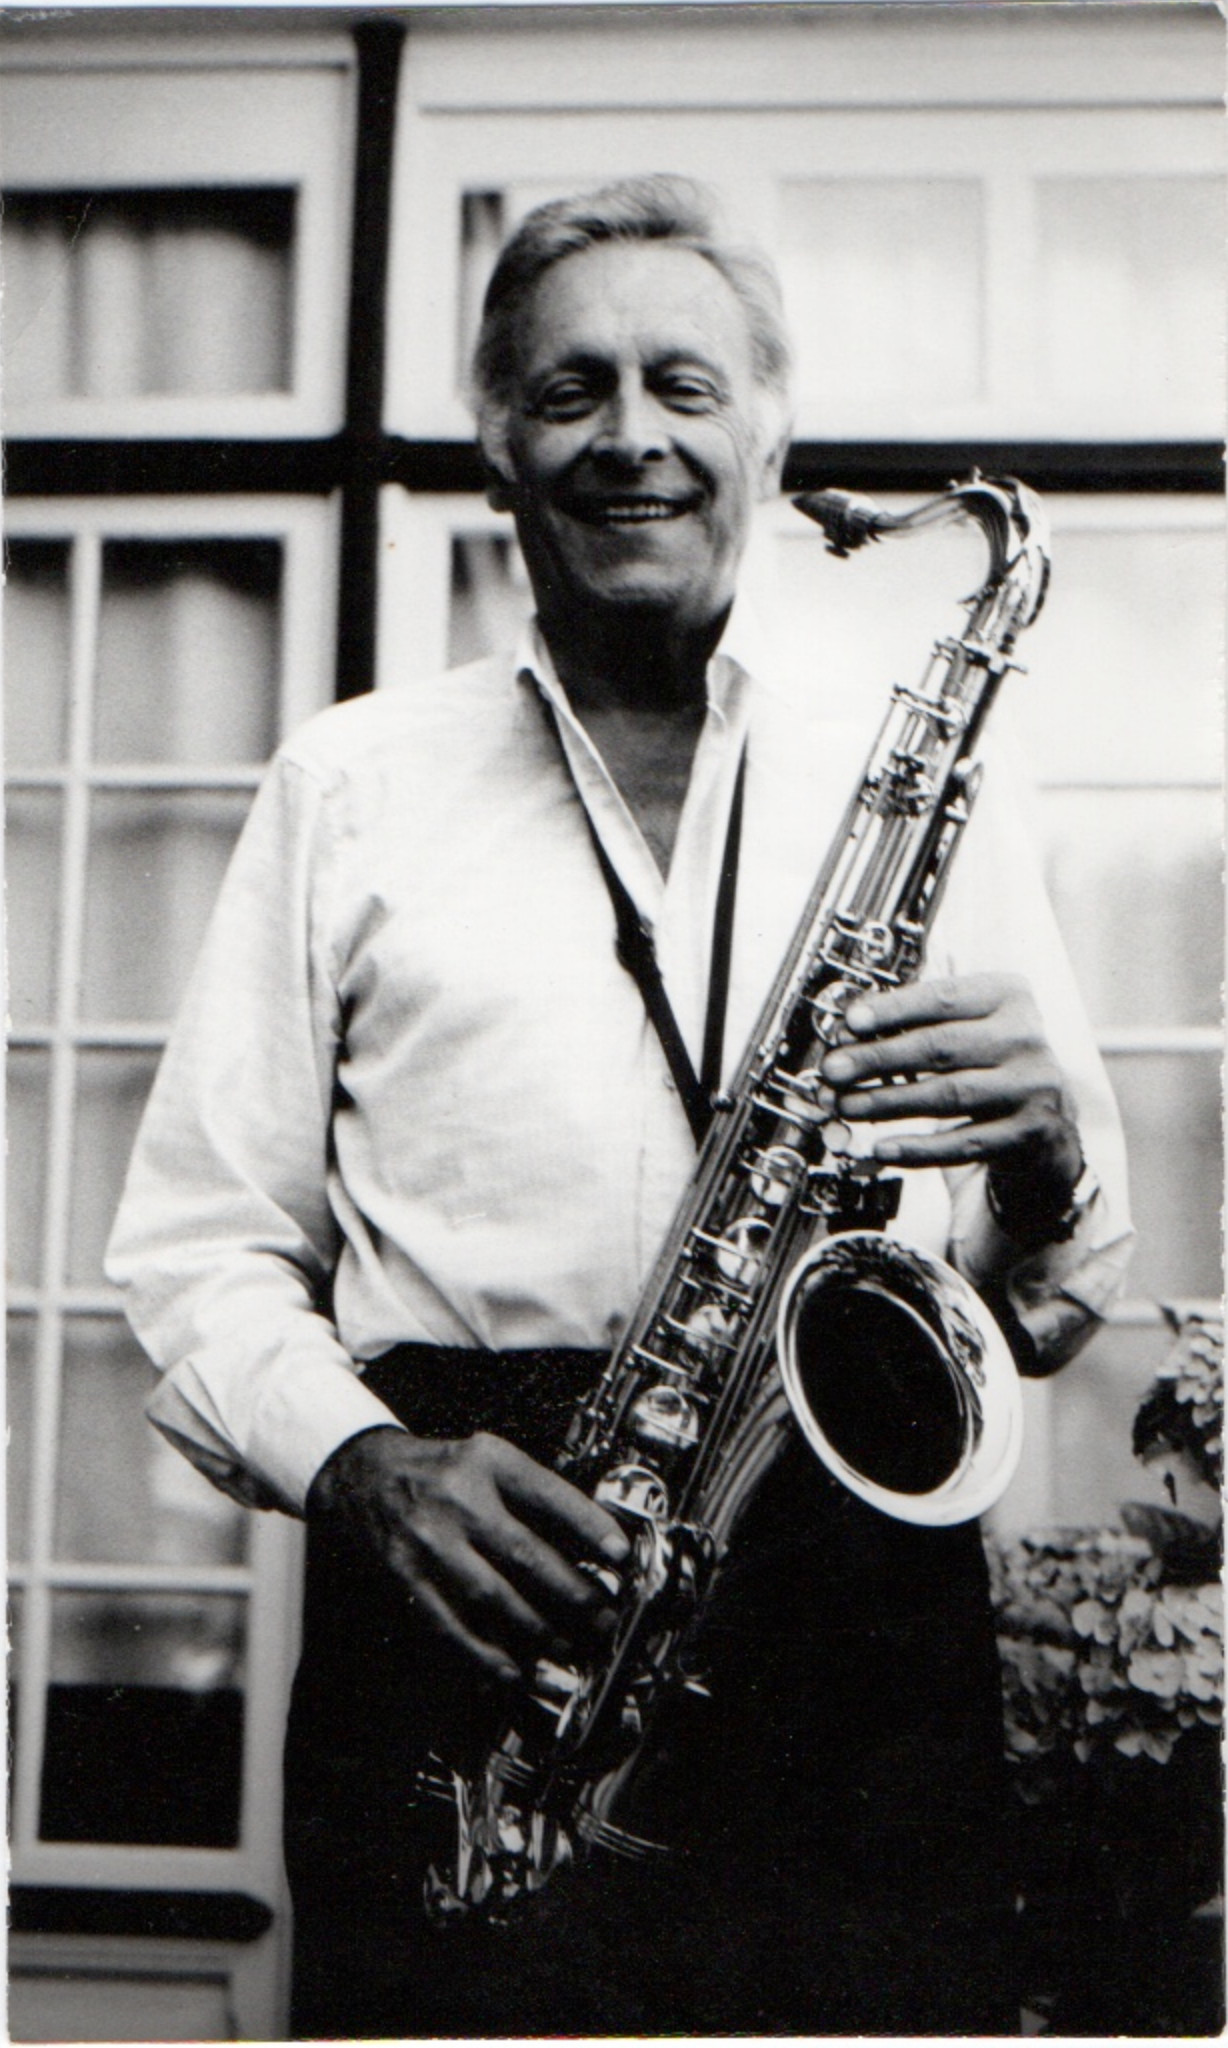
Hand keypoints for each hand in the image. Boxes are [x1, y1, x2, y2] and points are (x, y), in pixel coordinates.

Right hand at [307, 1425, 629, 1683]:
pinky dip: (486, 1656)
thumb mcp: (489, 1461)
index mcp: (487, 1461)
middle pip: (525, 1554)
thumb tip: (596, 1546)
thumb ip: (536, 1496)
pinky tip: (514, 1672)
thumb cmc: (444, 1473)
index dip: (589, 1527)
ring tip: (569, 1650)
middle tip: (604, 1620)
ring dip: (538, 1632)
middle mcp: (458, 1499)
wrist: (366, 1477)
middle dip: (573, 1595)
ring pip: (493, 1597)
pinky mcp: (407, 1578)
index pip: (547, 1494)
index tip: (622, 1557)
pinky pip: (451, 1625)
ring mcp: (429, 1541)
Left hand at [818, 972, 1082, 1199]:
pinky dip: (918, 1148)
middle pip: (940, 1047)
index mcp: (1008, 996)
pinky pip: (963, 1143)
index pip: (943, 998)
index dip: (893, 1009)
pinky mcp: (1029, 1132)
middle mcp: (1026, 1038)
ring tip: (846, 1105)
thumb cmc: (989, 1063)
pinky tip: (884, 1148)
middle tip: (834, 1069)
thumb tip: (849, 1032)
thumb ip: (915, 1023)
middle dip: (879, 1058)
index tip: (851, 1022)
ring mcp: (1032, 1087)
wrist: (1047, 1119)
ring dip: (888, 1102)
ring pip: (948, 1095)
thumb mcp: (965, 1027)